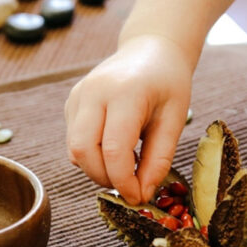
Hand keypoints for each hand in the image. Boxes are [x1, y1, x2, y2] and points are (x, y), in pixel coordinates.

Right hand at [65, 34, 192, 205]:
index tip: (137, 197)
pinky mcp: (71, 102)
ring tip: (125, 165)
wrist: (150, 49)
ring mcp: (78, 96)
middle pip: (82, 151)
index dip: (123, 181)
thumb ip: (159, 159)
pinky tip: (114, 148)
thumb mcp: (174, 119)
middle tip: (128, 186)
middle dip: (103, 178)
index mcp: (125, 93)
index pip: (114, 149)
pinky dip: (92, 155)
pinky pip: (74, 140)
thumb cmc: (168, 83)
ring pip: (74, 149)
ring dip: (96, 168)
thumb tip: (142, 193)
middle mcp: (94, 92)